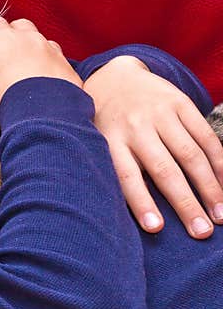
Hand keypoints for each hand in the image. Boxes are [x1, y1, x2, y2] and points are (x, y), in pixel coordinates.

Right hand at [0, 16, 81, 123]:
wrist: (41, 112)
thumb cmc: (5, 96)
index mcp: (3, 38)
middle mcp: (28, 38)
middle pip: (20, 25)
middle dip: (13, 34)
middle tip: (6, 50)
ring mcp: (50, 50)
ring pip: (41, 41)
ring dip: (33, 49)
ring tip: (26, 67)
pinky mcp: (65, 65)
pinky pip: (56, 59)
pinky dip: (49, 65)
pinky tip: (43, 78)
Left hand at [83, 55, 222, 239]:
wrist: (114, 76)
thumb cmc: (105, 122)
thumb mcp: (97, 141)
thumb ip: (113, 168)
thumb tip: (124, 211)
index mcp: (110, 141)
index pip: (126, 176)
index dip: (141, 203)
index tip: (155, 229)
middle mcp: (135, 128)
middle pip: (164, 170)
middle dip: (185, 203)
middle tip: (202, 232)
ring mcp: (159, 114)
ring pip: (189, 155)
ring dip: (209, 187)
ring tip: (220, 214)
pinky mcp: (179, 103)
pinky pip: (204, 136)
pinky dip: (218, 161)